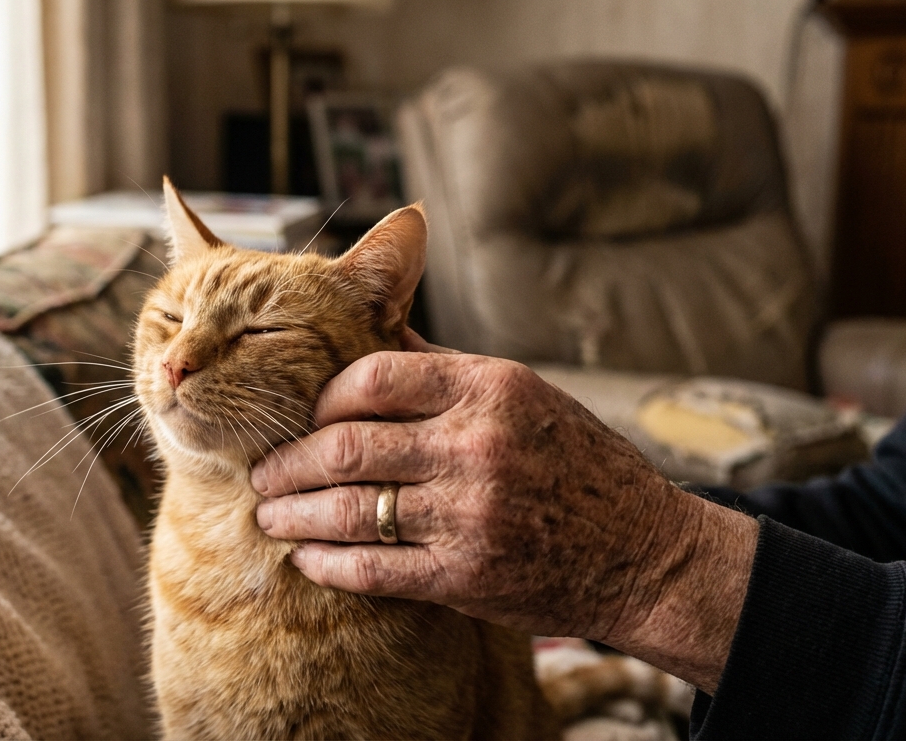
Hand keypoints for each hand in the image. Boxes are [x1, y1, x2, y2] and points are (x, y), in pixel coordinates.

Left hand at [252, 330, 757, 691]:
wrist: (644, 552)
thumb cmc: (575, 463)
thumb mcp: (523, 394)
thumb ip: (443, 369)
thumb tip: (373, 328)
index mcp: (489, 388)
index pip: (373, 376)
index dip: (321, 399)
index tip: (302, 416)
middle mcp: (476, 445)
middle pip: (346, 445)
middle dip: (287, 462)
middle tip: (261, 473)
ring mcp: (470, 513)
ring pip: (348, 509)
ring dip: (293, 515)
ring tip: (270, 516)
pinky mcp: (465, 576)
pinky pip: (371, 568)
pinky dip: (326, 563)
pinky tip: (307, 558)